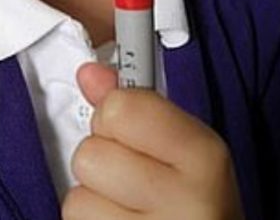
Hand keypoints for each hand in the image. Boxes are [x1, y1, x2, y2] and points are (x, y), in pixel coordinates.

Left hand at [62, 63, 244, 219]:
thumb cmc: (197, 203)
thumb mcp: (183, 148)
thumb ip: (136, 104)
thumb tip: (90, 74)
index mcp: (203, 155)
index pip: (120, 109)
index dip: (115, 114)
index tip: (129, 125)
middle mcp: (187, 202)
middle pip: (90, 153)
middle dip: (102, 161)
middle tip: (133, 176)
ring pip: (76, 198)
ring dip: (93, 200)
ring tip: (128, 207)